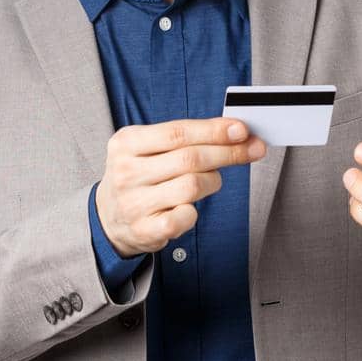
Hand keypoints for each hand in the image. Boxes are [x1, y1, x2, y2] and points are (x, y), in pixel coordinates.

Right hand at [96, 117, 266, 257]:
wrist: (109, 216)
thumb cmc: (140, 175)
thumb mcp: (147, 147)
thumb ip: (185, 138)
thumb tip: (235, 132)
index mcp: (126, 143)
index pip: (178, 132)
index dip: (214, 130)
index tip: (242, 129)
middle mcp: (127, 172)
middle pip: (189, 159)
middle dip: (227, 153)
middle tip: (252, 149)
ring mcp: (133, 203)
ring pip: (191, 186)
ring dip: (213, 181)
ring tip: (210, 180)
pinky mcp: (144, 230)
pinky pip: (183, 218)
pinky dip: (194, 212)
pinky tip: (190, 207)